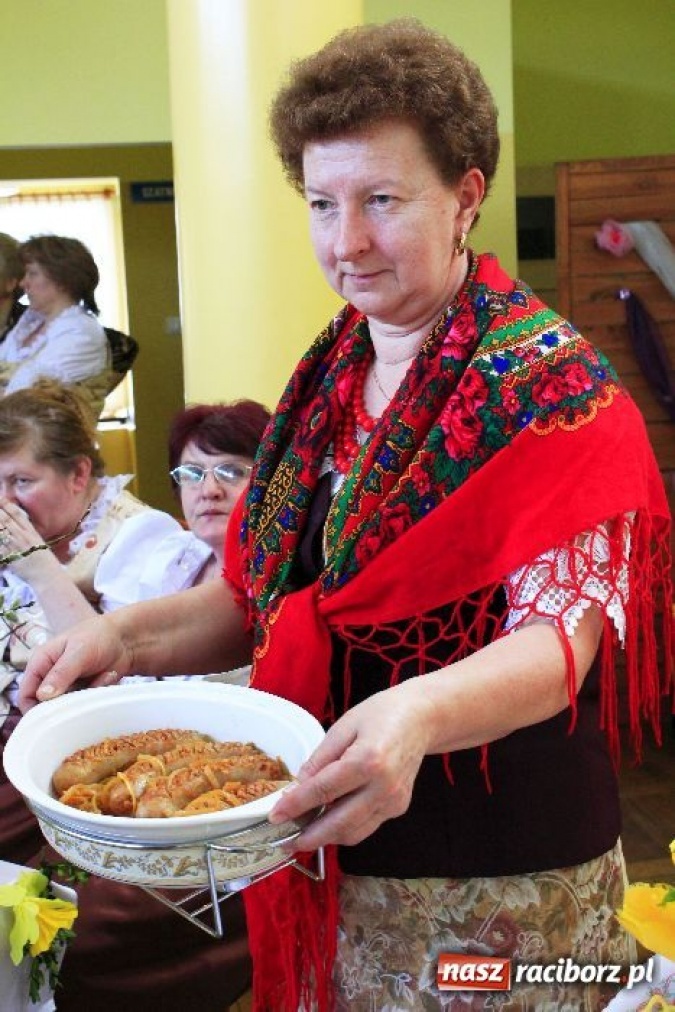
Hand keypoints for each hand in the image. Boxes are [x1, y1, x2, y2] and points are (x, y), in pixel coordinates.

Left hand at [0, 499, 44, 569]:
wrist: (47, 576)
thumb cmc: (45, 562)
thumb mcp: (39, 543)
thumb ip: (28, 534)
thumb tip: (18, 526)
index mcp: (31, 531)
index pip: (17, 514)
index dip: (7, 505)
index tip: (1, 499)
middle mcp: (22, 536)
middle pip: (5, 519)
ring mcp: (15, 545)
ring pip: (0, 530)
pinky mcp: (9, 556)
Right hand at [18, 614, 129, 711]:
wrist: (127, 639)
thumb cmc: (99, 636)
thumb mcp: (79, 652)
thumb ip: (61, 673)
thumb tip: (42, 696)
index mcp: (41, 662)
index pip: (26, 693)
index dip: (32, 708)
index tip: (48, 719)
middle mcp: (50, 676)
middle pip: (45, 705)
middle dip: (64, 704)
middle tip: (83, 694)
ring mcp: (67, 685)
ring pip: (66, 707)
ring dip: (84, 697)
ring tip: (101, 676)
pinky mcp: (83, 692)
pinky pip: (84, 704)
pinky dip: (96, 693)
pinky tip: (107, 676)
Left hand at [268, 683, 430, 850]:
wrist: (421, 718)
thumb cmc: (381, 714)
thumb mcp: (344, 726)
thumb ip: (320, 759)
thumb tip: (298, 787)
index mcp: (368, 760)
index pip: (323, 791)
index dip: (296, 806)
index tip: (275, 816)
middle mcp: (383, 786)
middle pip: (339, 823)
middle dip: (309, 836)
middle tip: (285, 841)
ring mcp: (394, 801)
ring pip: (353, 833)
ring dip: (326, 838)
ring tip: (303, 834)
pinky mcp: (398, 807)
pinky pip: (366, 826)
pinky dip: (345, 829)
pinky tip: (329, 821)